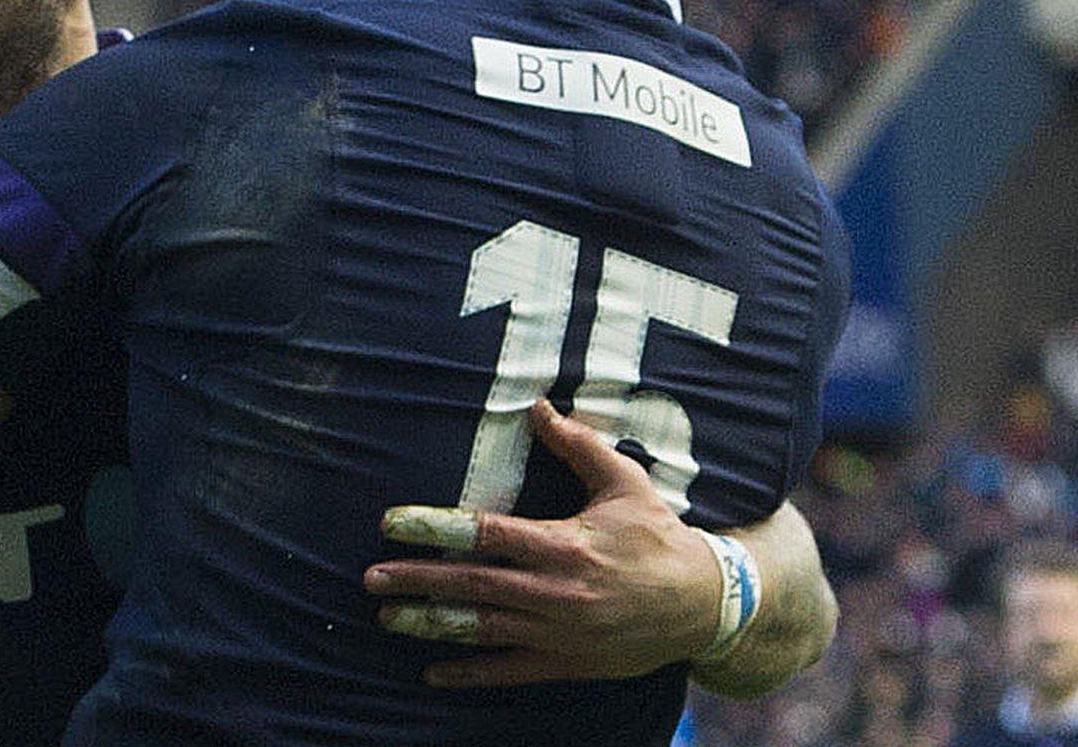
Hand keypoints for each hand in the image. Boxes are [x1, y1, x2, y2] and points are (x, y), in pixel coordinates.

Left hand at [364, 399, 718, 687]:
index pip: (487, 533)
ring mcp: (560, 632)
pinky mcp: (568, 662)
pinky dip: (469, 672)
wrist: (707, 605)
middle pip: (474, 584)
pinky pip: (509, 670)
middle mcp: (558, 592)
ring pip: (483, 629)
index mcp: (566, 544)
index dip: (435, 527)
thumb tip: (538, 405)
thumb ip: (578, 444)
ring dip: (431, 624)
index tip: (391, 523)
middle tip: (370, 577)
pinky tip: (431, 671)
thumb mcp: (624, 483)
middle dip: (418, 581)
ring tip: (386, 616)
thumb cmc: (659, 536)